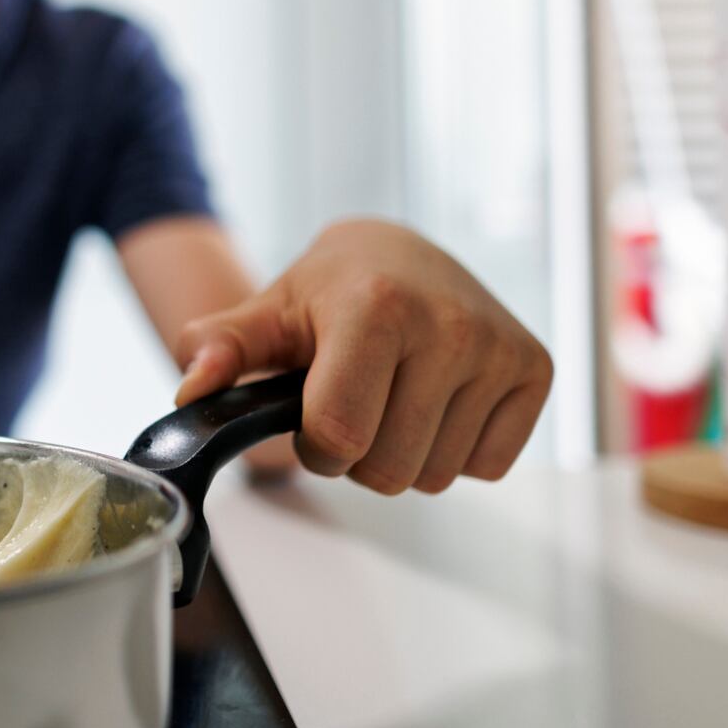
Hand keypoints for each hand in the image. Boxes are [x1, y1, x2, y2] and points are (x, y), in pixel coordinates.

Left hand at [173, 219, 551, 493]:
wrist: (401, 252)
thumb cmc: (329, 289)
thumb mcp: (267, 313)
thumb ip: (219, 349)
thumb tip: (191, 391)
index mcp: (376, 308)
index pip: (340, 437)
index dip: (314, 446)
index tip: (310, 412)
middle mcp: (449, 325)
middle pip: (389, 469)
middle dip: (356, 455)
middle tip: (354, 401)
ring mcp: (499, 348)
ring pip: (437, 475)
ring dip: (405, 455)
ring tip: (393, 396)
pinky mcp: (535, 369)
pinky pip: (487, 466)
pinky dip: (456, 450)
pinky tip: (437, 400)